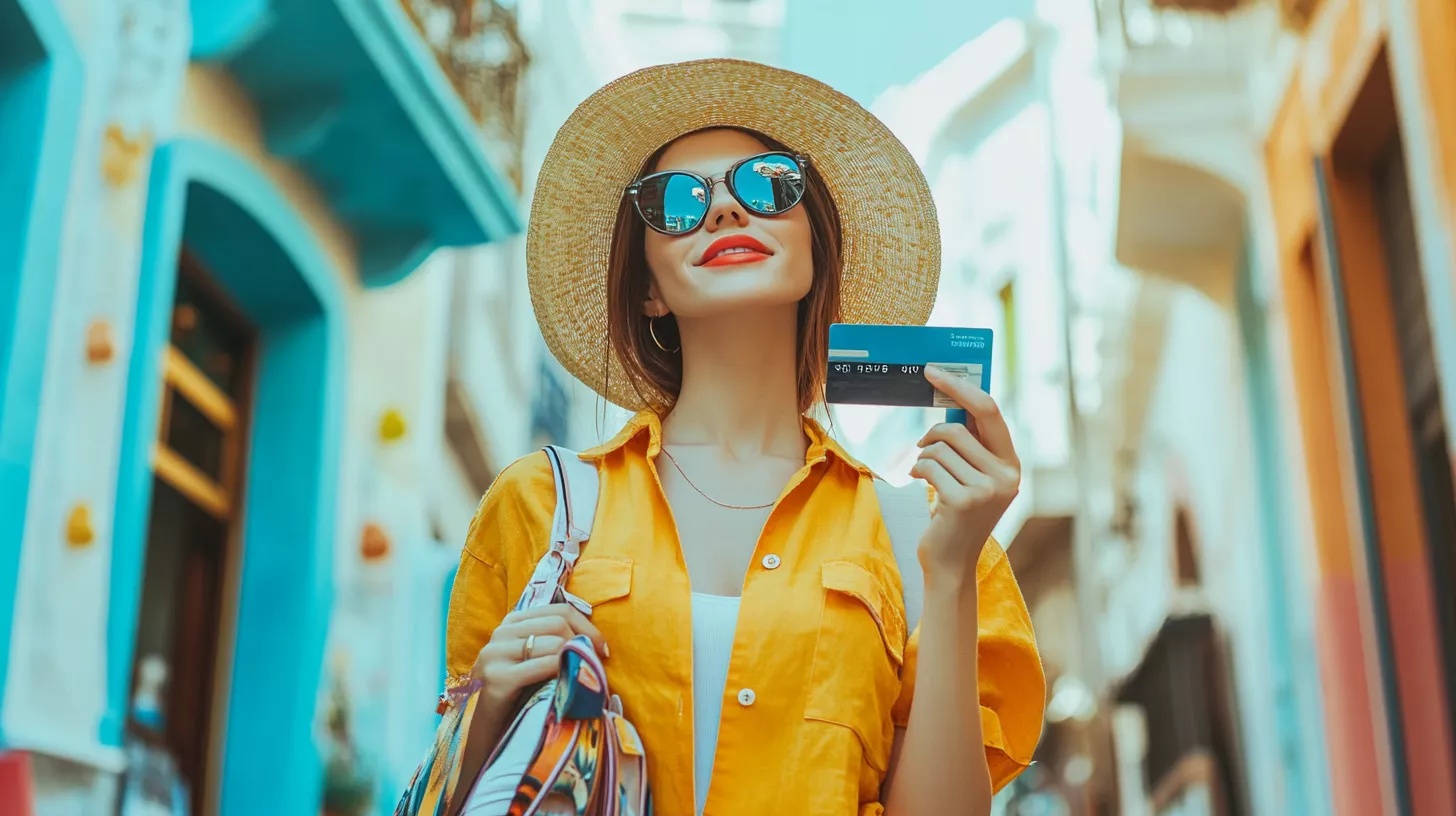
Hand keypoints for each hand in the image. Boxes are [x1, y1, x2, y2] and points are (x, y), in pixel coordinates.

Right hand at [471, 603, 607, 722]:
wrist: (484, 730)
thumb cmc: (516, 695)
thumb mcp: (533, 661)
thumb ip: (552, 642)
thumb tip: (594, 639)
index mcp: (512, 623)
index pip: (560, 610)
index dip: (588, 627)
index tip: (603, 649)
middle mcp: (501, 633)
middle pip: (559, 623)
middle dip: (584, 643)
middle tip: (596, 665)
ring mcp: (495, 654)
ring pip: (554, 643)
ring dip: (575, 660)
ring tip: (583, 677)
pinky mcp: (496, 678)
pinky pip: (544, 665)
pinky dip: (562, 672)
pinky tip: (567, 685)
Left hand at [908, 367, 1020, 579]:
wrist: (950, 561)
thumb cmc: (955, 513)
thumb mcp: (972, 476)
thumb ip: (971, 443)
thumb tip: (952, 396)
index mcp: (1012, 463)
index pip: (990, 410)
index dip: (960, 386)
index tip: (933, 371)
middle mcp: (1007, 476)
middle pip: (958, 430)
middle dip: (932, 434)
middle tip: (921, 443)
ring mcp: (988, 490)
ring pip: (939, 449)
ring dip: (923, 458)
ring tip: (925, 475)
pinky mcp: (964, 501)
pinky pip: (929, 467)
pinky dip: (918, 471)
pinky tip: (920, 485)